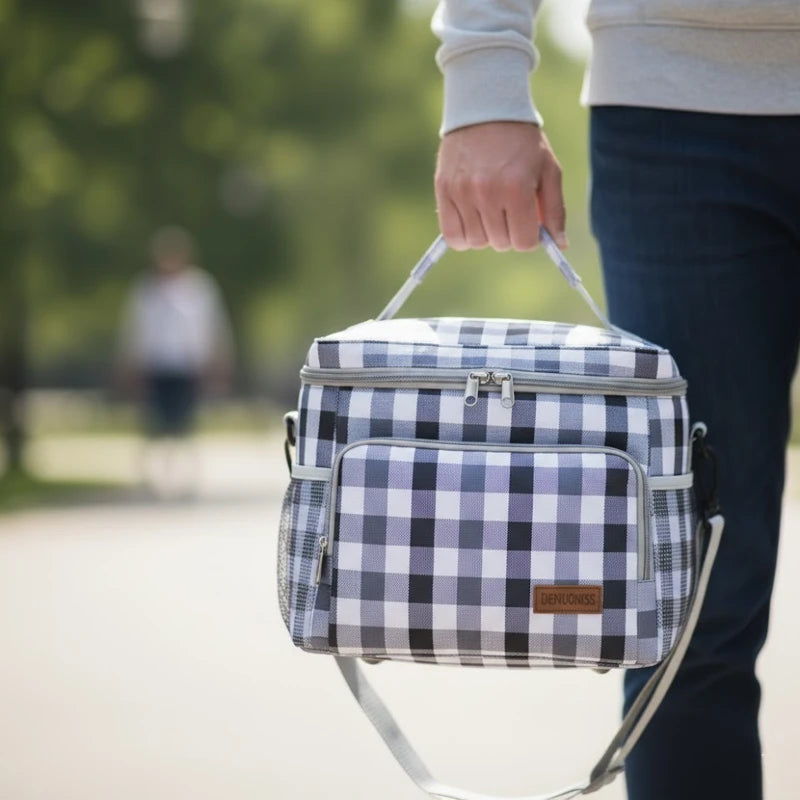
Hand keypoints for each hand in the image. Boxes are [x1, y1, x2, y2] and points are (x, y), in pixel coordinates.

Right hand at [434, 121, 565, 251]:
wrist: (486, 109)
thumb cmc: (523, 142)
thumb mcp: (548, 170)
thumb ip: (555, 210)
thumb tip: (559, 246)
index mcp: (517, 188)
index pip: (523, 243)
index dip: (529, 237)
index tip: (527, 223)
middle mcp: (487, 192)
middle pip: (500, 244)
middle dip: (508, 233)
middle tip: (508, 211)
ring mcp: (462, 193)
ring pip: (476, 242)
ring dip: (485, 233)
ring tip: (489, 210)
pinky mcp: (443, 191)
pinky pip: (452, 235)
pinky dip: (462, 236)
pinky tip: (471, 220)